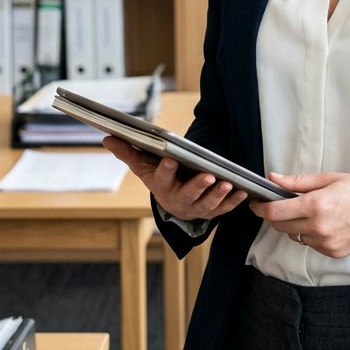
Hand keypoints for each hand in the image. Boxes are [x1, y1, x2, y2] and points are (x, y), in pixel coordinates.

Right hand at [102, 136, 248, 222]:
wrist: (171, 201)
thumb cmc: (158, 177)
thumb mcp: (143, 166)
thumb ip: (127, 152)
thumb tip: (106, 137)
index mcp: (161, 187)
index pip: (163, 177)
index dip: (166, 169)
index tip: (171, 159)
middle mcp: (179, 200)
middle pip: (189, 195)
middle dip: (199, 186)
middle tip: (208, 175)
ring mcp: (196, 208)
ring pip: (208, 204)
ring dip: (219, 195)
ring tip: (228, 183)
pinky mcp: (211, 211)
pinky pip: (223, 209)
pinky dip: (233, 202)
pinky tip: (242, 191)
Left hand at [248, 172, 349, 257]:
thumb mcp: (331, 178)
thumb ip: (298, 182)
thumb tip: (273, 178)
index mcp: (317, 205)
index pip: (275, 212)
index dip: (260, 208)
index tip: (255, 203)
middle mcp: (319, 227)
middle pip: (281, 226)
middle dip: (276, 215)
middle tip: (280, 203)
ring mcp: (326, 243)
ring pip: (295, 236)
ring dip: (294, 225)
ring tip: (309, 211)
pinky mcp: (333, 253)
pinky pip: (311, 244)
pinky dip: (310, 234)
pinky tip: (325, 222)